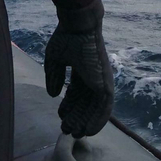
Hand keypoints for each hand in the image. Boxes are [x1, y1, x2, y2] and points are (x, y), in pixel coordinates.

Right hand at [43, 21, 114, 137]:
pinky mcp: (106, 85)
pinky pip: (104, 109)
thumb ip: (53, 78)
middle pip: (85, 103)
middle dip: (75, 116)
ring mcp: (101, 81)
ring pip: (94, 108)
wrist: (78, 26)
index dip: (68, 105)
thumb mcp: (55, 61)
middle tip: (65, 129)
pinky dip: (97, 121)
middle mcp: (93, 78)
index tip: (60, 115)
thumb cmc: (67, 38)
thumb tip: (54, 96)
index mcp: (83, 71)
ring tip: (74, 133)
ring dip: (84, 121)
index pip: (76, 93)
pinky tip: (88, 131)